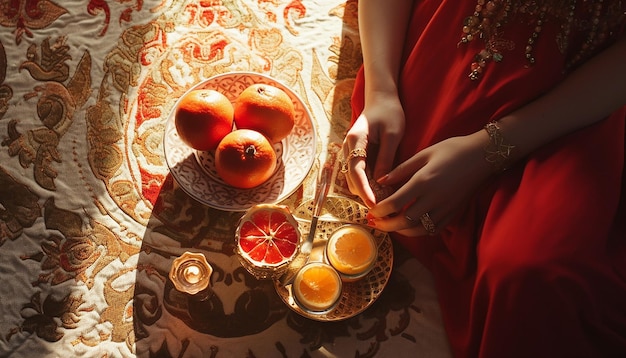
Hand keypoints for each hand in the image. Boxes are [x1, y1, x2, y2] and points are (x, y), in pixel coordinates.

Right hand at [342, 92, 404, 207]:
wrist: (381, 98)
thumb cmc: (390, 112)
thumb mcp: (393, 134)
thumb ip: (386, 158)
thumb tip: (380, 182)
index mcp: (355, 140)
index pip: (356, 171)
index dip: (364, 190)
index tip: (374, 204)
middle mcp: (347, 147)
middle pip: (352, 178)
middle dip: (366, 194)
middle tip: (385, 206)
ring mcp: (349, 151)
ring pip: (354, 178)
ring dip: (367, 190)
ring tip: (386, 199)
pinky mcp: (356, 154)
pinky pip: (359, 173)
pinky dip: (368, 183)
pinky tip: (383, 189)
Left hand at [367, 132, 492, 235]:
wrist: (482, 155)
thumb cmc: (451, 150)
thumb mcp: (423, 154)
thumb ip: (401, 169)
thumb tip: (380, 181)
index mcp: (423, 181)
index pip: (395, 203)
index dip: (380, 211)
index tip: (371, 212)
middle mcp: (433, 198)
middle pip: (404, 221)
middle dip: (386, 226)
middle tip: (375, 224)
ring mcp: (445, 208)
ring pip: (418, 229)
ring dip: (401, 231)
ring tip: (390, 226)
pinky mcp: (453, 213)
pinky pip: (433, 229)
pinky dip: (419, 231)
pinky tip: (410, 226)